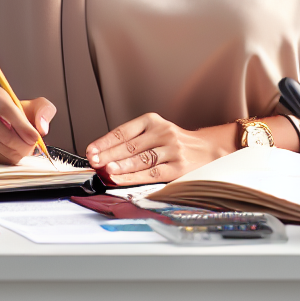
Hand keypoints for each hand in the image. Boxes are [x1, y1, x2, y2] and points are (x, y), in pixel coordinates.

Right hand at [0, 85, 55, 164]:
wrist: (4, 120)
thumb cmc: (20, 112)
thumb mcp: (35, 105)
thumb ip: (44, 111)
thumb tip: (42, 128)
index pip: (5, 110)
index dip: (22, 126)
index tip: (35, 137)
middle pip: (2, 133)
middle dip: (22, 144)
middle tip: (32, 146)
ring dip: (16, 152)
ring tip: (25, 147)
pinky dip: (8, 159)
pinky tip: (14, 151)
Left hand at [85, 113, 230, 185]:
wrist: (209, 148)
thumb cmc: (175, 142)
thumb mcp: (156, 132)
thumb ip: (134, 141)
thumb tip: (105, 156)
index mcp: (152, 121)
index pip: (123, 131)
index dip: (105, 141)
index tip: (91, 150)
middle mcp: (162, 132)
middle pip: (129, 145)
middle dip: (108, 154)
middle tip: (93, 161)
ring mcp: (171, 149)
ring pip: (140, 159)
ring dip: (120, 165)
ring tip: (105, 169)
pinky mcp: (177, 167)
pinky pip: (152, 173)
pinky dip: (134, 177)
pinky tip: (121, 179)